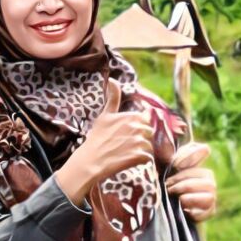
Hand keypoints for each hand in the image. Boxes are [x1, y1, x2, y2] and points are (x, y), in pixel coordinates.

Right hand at [55, 79, 153, 205]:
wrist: (91, 161)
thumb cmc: (96, 138)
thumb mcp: (104, 116)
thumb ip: (113, 98)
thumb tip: (112, 79)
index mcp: (132, 116)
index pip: (146, 119)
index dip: (137, 126)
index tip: (126, 134)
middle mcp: (138, 127)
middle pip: (149, 133)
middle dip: (140, 139)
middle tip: (123, 145)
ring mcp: (140, 142)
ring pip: (149, 145)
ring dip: (140, 150)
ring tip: (124, 153)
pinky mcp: (140, 156)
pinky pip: (148, 157)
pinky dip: (140, 160)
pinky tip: (127, 160)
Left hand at [166, 142, 216, 221]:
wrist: (164, 216)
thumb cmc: (158, 191)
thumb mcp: (157, 173)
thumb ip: (162, 157)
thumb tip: (163, 140)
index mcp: (194, 165)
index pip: (202, 150)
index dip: (191, 155)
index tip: (176, 165)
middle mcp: (206, 178)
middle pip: (204, 172)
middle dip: (182, 179)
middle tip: (167, 186)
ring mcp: (210, 194)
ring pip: (209, 187)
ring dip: (187, 191)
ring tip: (173, 195)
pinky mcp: (210, 211)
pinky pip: (208, 207)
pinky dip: (193, 207)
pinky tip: (182, 208)